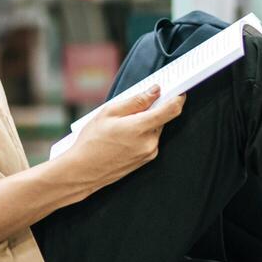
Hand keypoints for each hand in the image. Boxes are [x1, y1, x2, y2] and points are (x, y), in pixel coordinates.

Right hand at [59, 85, 186, 190]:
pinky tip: (124, 136)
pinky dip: (142, 134)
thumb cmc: (92, 142)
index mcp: (141, 128)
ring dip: (145, 122)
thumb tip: (155, 91)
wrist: (83, 171)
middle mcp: (149, 142)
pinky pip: (150, 140)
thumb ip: (136, 101)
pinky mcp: (146, 160)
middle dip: (152, 109)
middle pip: (162, 118)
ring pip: (155, 129)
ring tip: (122, 125)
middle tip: (133, 107)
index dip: (178, 97)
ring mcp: (149, 153)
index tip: (178, 90)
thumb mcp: (109, 112)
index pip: (171, 110)